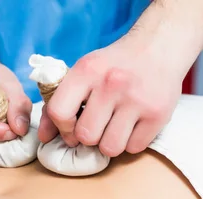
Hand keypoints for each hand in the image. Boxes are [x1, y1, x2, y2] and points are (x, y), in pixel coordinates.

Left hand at [38, 36, 183, 156]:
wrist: (159, 46)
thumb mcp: (85, 73)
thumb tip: (43, 137)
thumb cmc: (115, 65)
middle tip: (98, 125)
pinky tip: (134, 125)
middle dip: (89, 137)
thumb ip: (59, 102)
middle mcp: (111, 84)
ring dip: (110, 143)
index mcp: (87, 70)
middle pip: (86, 136)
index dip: (62, 128)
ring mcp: (137, 100)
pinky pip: (134, 148)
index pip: (59, 112)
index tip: (71, 127)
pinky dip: (131, 142)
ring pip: (110, 148)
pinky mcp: (158, 114)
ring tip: (115, 127)